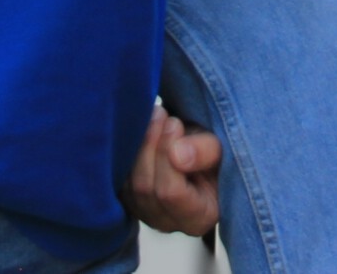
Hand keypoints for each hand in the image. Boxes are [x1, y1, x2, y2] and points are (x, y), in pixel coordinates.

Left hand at [123, 103, 220, 235]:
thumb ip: (205, 151)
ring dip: (138, 143)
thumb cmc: (212, 152)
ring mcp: (143, 214)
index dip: (167, 155)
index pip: (171, 193)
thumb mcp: (219, 147)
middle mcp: (167, 223)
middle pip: (145, 187)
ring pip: (128, 182)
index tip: (175, 123)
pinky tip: (140, 128)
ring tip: (155, 116)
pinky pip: (116, 177)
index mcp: (198, 218)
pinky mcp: (126, 200)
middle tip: (162, 113)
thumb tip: (177, 155)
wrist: (195, 149)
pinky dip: (126, 150)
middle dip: (151, 145)